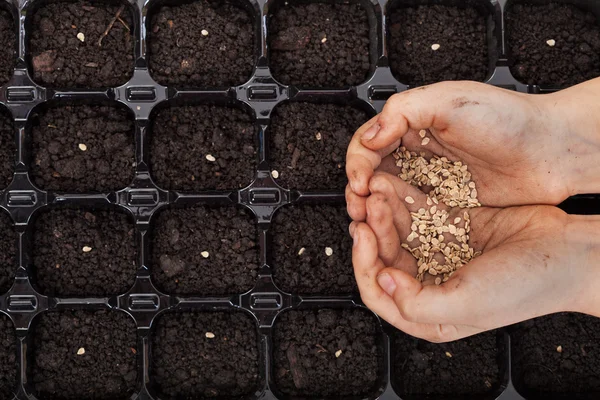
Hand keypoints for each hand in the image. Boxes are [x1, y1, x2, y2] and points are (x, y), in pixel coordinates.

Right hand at [346, 80, 599, 221]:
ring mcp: (431, 181)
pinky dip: (399, 224)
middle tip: (359, 206)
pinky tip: (394, 230)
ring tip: (371, 221)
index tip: (359, 181)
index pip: (368, 144)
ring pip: (388, 197)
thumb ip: (404, 111)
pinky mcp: (446, 206)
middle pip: (372, 173)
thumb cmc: (508, 119)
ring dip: (374, 210)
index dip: (357, 163)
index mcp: (412, 124)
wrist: (551, 151)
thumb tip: (370, 136)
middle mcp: (418, 153)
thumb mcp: (450, 101)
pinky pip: (414, 216)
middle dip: (359, 190)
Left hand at [349, 172, 599, 341]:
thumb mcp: (468, 304)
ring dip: (385, 212)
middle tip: (368, 206)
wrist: (571, 254)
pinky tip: (394, 187)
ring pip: (398, 232)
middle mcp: (430, 283)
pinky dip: (405, 200)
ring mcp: (441, 253)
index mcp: (428, 313)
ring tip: (378, 190)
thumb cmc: (528, 287)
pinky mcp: (453, 228)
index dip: (363, 264)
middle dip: (373, 231)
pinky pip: (420, 213)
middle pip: (384, 256)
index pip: (378, 291)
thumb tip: (384, 281)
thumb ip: (417, 302)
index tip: (362, 236)